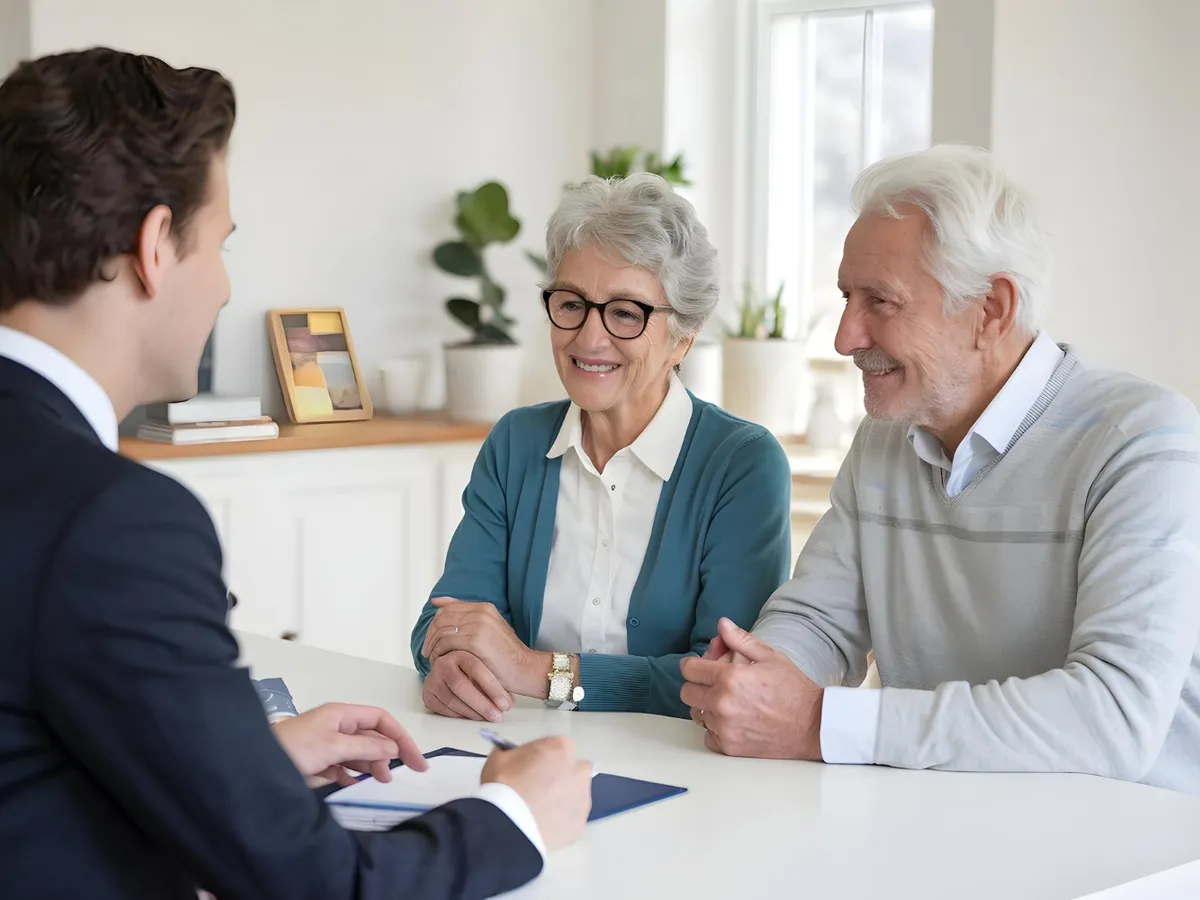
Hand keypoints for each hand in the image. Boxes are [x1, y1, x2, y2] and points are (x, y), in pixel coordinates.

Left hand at [272, 702, 427, 786]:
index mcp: (341, 714)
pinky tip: (357, 784)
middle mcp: (336, 725)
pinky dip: (353, 775)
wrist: (253, 763)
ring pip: (359, 752)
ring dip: (372, 765)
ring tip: (381, 780)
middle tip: (404, 773)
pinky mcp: (317, 760)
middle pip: (372, 736)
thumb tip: (392, 748)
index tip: (415, 758)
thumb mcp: (333, 746)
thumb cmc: (291, 747)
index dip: (400, 736)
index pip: (380, 720)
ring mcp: (326, 743)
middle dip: (388, 752)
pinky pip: (343, 766)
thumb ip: (365, 747)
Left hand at [422, 598, 543, 694]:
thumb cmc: (506, 655)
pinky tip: (441, 663)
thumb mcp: (490, 629)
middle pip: (442, 618)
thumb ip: (468, 617)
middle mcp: (481, 612)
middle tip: (427, 651)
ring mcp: (478, 625)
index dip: (435, 623)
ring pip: (442, 631)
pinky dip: (439, 654)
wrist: (525, 669)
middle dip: (430, 635)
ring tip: (434, 659)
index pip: (448, 608)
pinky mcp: (475, 641)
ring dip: (433, 646)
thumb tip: (437, 602)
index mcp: (484, 607)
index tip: (431, 638)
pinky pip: (446, 644)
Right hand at [423, 650, 514, 721]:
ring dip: (473, 712)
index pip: (476, 669)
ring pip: (452, 700)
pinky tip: (474, 716)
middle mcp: (442, 663)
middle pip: (461, 685)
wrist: (456, 670)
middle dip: (482, 704)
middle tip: (497, 715)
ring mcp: (432, 679)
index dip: (492, 689)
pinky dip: (461, 715)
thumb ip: (495, 678)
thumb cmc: (478, 670)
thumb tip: (508, 702)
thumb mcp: (488, 668)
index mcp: (459, 651)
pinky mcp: (428, 695)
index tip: (506, 703)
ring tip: (489, 717)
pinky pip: (444, 709)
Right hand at [481, 737, 592, 852]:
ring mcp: (582, 798)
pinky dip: (561, 819)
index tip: (531, 768)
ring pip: (575, 794)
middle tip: (538, 788)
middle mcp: (578, 771)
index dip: (543, 758)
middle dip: (560, 776)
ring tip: (539, 809)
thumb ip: (511, 753)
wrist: (507, 826)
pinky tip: (543, 823)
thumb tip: (509, 756)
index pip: (557, 748)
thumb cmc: (504, 787)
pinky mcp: (579, 823)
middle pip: (573, 769)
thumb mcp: (499, 758)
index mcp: (561, 748)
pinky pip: (572, 817)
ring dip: (562, 798)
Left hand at [680, 618, 823, 759]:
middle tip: (714, 684)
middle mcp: (721, 704)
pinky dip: (715, 729)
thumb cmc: (793, 690)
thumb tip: (722, 625)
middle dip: (697, 684)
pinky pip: (708, 736)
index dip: (693, 664)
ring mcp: (724, 728)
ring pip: (697, 715)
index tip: (699, 666)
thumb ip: (740, 640)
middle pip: (687, 692)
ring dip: (706, 707)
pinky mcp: (729, 747)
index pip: (689, 669)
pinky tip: (731, 721)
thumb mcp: (769, 657)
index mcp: (729, 678)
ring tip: (726, 703)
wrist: (812, 726)